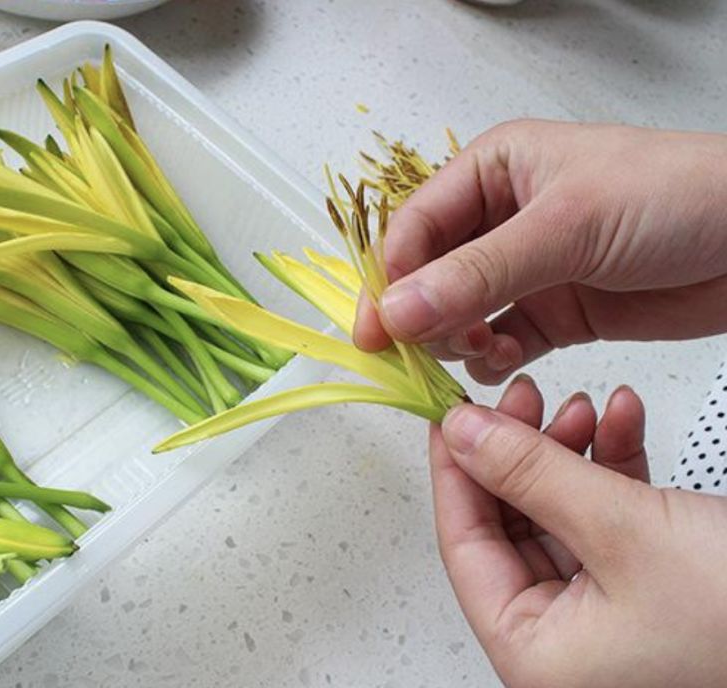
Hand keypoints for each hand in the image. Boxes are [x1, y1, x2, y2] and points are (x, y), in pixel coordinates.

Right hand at [355, 121, 726, 382]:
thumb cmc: (674, 197)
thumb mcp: (566, 226)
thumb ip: (478, 273)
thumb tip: (396, 312)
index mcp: (492, 171)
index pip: (414, 228)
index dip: (390, 278)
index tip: (377, 330)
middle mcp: (500, 219)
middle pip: (428, 276)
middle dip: (422, 316)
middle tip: (427, 351)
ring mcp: (527, 269)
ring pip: (458, 315)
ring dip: (458, 341)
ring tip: (486, 350)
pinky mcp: (556, 312)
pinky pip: (500, 342)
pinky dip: (494, 359)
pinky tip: (509, 362)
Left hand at [431, 375, 726, 687]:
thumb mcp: (625, 530)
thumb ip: (532, 475)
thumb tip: (462, 435)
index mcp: (537, 652)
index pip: (465, 546)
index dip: (455, 471)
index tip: (451, 414)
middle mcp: (566, 643)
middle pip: (511, 525)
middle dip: (521, 451)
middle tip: (523, 394)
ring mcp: (609, 617)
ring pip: (561, 515)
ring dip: (571, 452)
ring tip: (585, 401)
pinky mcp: (650, 590)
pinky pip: (610, 520)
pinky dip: (615, 469)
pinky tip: (624, 420)